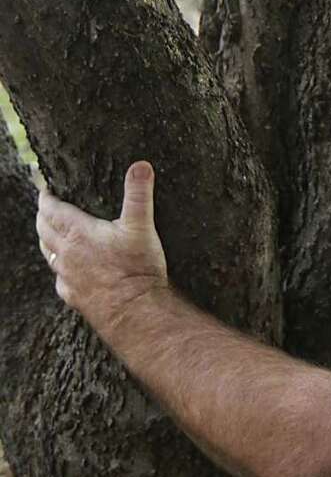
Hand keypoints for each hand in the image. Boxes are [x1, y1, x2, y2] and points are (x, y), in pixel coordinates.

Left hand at [36, 161, 168, 341]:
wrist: (135, 311)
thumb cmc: (137, 268)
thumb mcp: (141, 225)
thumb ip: (138, 194)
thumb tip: (140, 165)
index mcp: (78, 234)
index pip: (52, 211)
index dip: (46, 198)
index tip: (45, 188)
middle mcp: (67, 255)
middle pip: (44, 231)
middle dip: (42, 216)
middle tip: (44, 207)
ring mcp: (68, 277)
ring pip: (48, 254)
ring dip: (46, 240)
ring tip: (49, 232)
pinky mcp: (73, 296)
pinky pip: (58, 278)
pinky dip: (58, 267)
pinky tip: (66, 268)